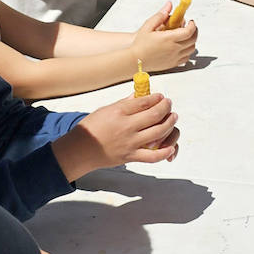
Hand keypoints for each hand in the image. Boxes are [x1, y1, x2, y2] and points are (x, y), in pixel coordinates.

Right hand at [57, 94, 179, 178]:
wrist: (81, 150)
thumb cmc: (91, 128)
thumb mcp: (107, 109)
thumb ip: (125, 103)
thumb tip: (140, 96)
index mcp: (119, 112)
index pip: (144, 101)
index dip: (156, 97)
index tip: (160, 96)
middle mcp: (127, 127)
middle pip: (155, 114)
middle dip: (166, 107)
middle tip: (169, 104)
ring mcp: (130, 143)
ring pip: (158, 132)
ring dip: (169, 124)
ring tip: (173, 118)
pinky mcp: (131, 157)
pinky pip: (153, 156)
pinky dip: (165, 151)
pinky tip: (171, 146)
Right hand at [130, 2, 197, 70]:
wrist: (135, 60)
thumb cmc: (140, 44)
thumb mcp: (148, 26)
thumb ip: (160, 15)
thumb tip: (169, 5)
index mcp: (168, 38)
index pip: (189, 31)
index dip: (193, 25)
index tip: (190, 22)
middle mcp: (174, 49)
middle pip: (193, 39)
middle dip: (194, 31)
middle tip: (190, 26)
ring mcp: (174, 57)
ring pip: (191, 49)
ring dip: (191, 41)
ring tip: (185, 36)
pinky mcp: (173, 64)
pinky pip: (186, 57)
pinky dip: (187, 51)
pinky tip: (182, 46)